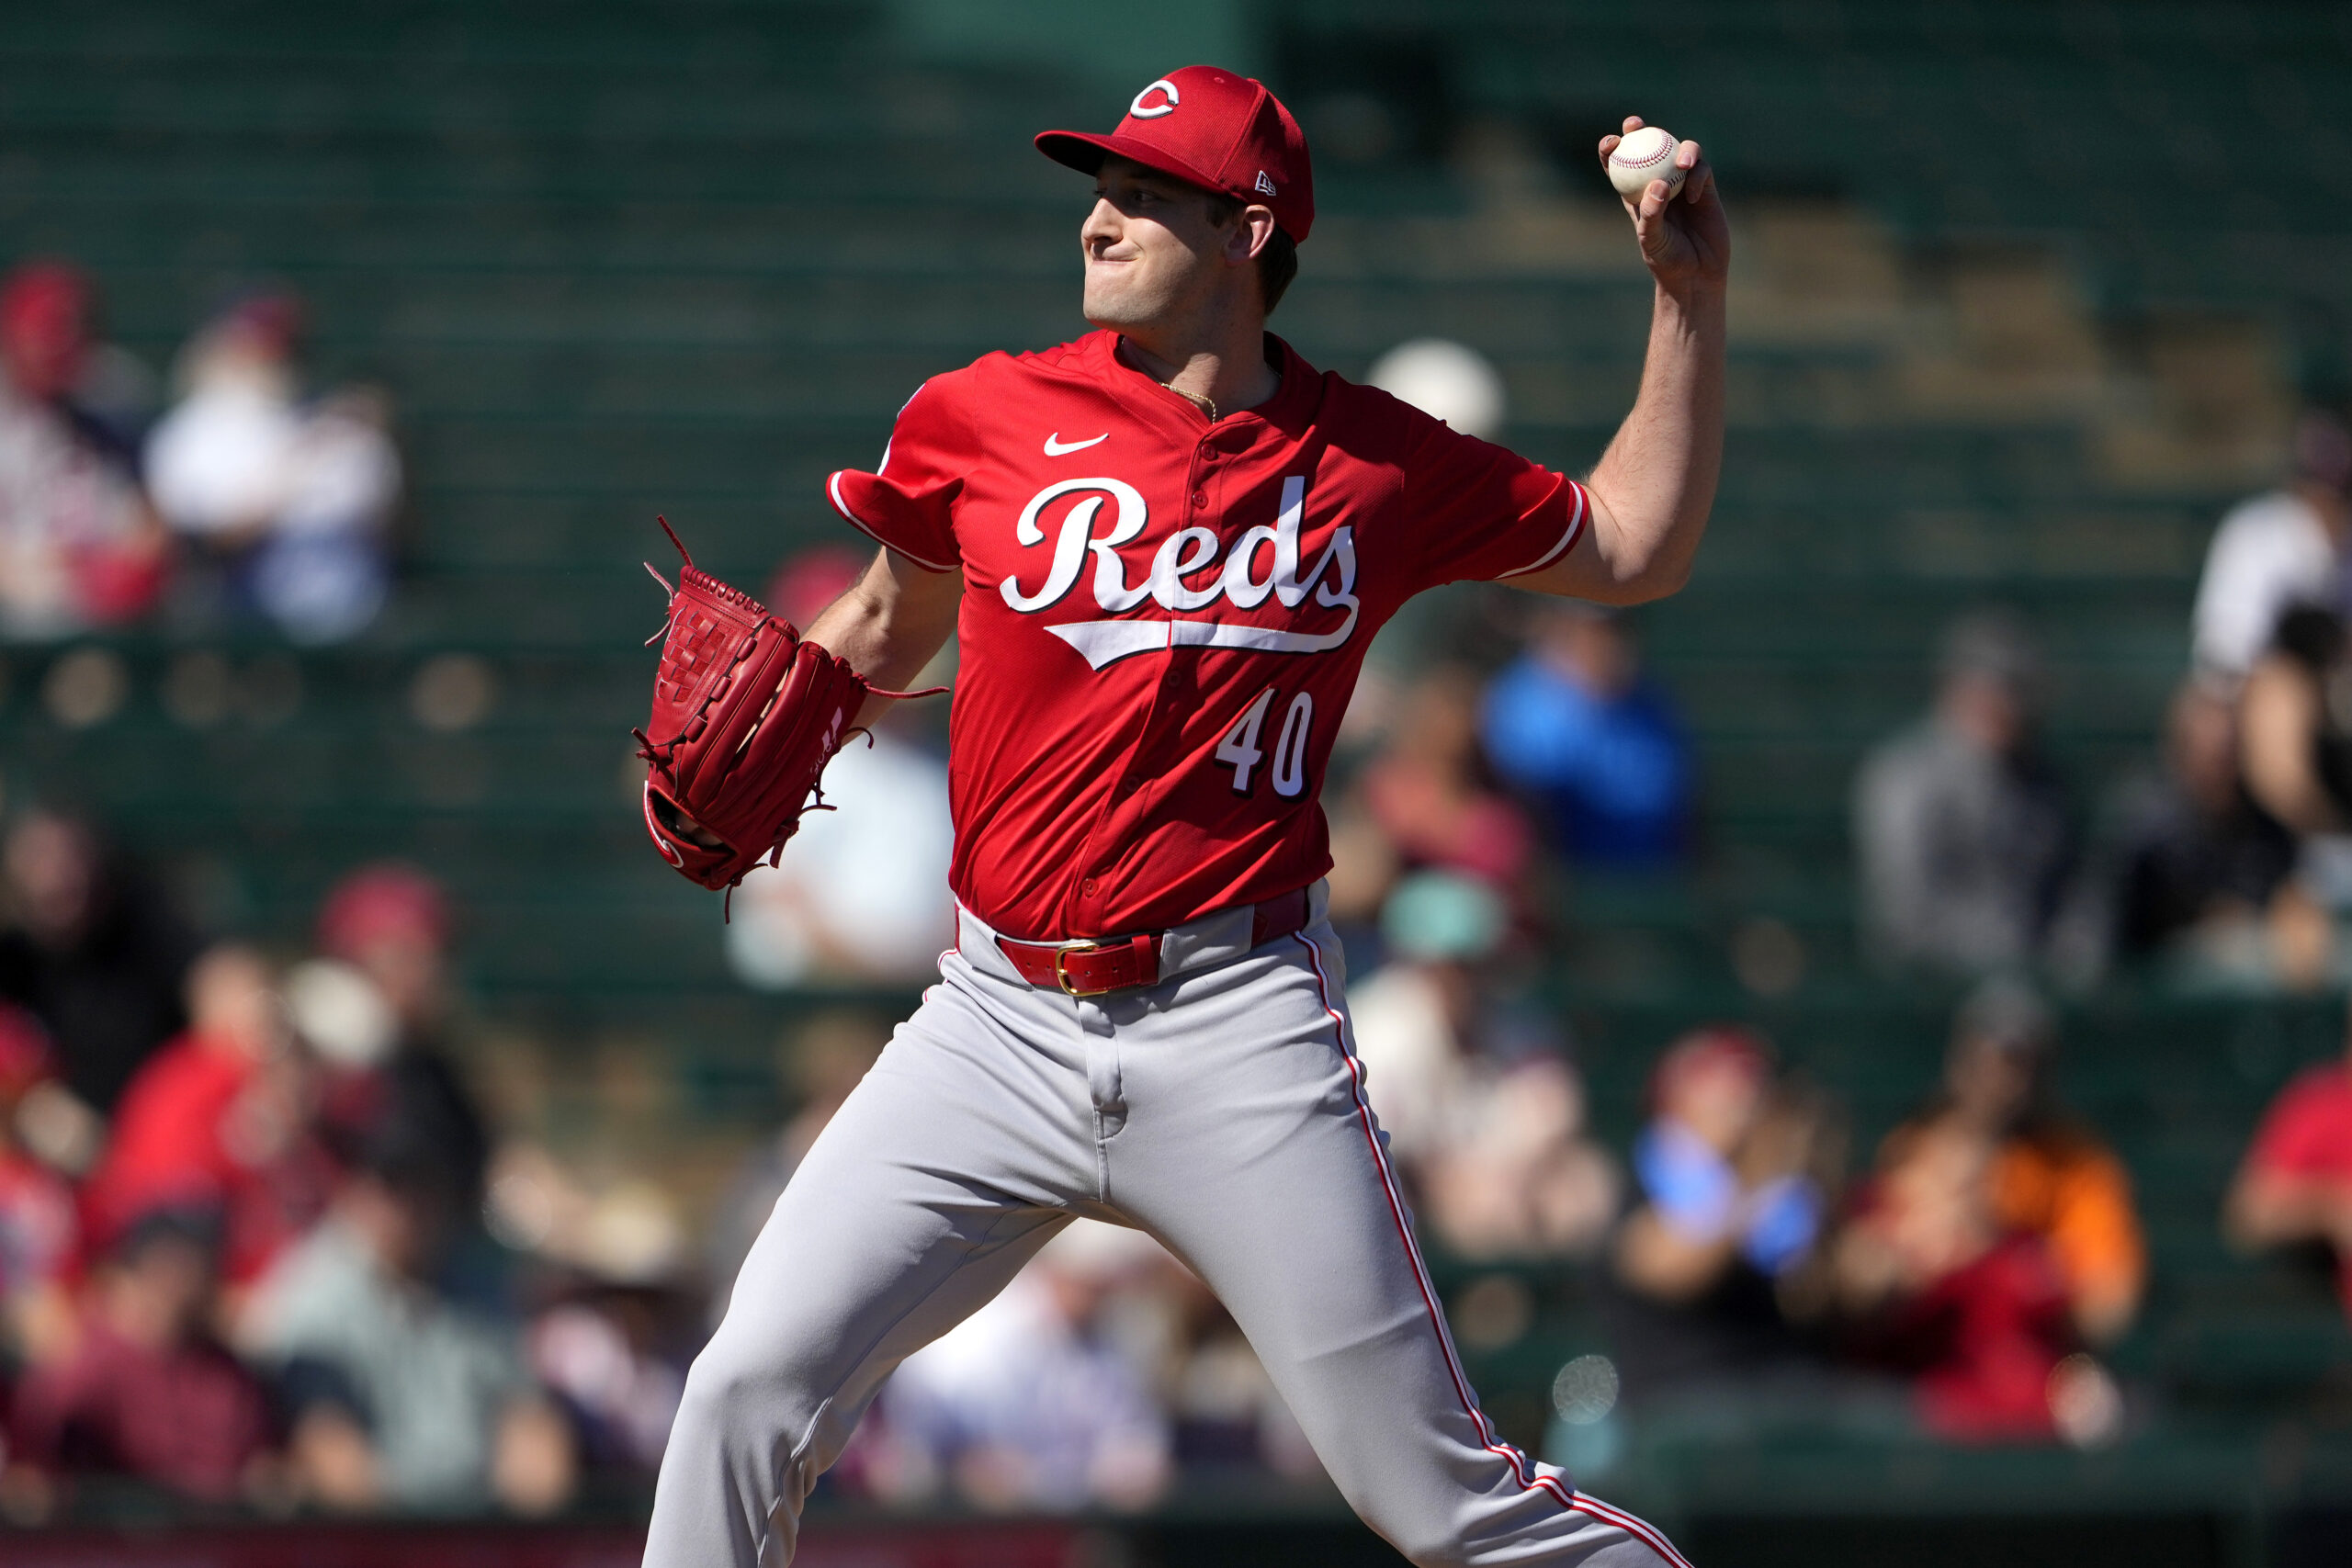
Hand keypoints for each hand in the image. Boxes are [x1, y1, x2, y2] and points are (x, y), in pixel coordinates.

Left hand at [1599, 116, 1728, 296]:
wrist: (1697, 274)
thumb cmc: (1667, 260)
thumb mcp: (1652, 240)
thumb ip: (1651, 213)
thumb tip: (1658, 184)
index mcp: (1635, 194)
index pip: (1620, 166)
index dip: (1612, 149)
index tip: (1610, 143)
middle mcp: (1659, 183)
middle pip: (1648, 147)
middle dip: (1638, 130)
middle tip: (1635, 125)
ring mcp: (1683, 183)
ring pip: (1679, 151)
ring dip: (1680, 149)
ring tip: (1682, 163)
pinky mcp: (1705, 187)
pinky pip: (1702, 168)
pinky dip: (1697, 175)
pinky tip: (1694, 195)